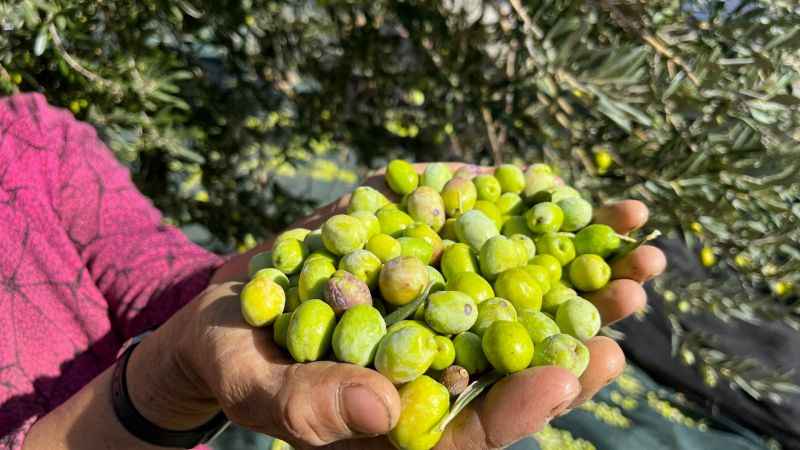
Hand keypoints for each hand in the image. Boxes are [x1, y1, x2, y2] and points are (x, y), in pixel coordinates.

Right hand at [163, 162, 665, 449]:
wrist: (233, 302)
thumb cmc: (238, 359)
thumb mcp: (256, 386)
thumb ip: (309, 406)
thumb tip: (381, 407)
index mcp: (410, 413)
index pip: (480, 422)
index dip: (527, 401)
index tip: (572, 371)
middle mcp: (437, 358)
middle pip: (520, 349)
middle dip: (583, 320)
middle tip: (637, 289)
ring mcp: (437, 300)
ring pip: (515, 285)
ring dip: (573, 255)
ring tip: (633, 226)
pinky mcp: (424, 250)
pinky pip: (475, 229)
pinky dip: (510, 203)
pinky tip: (554, 179)